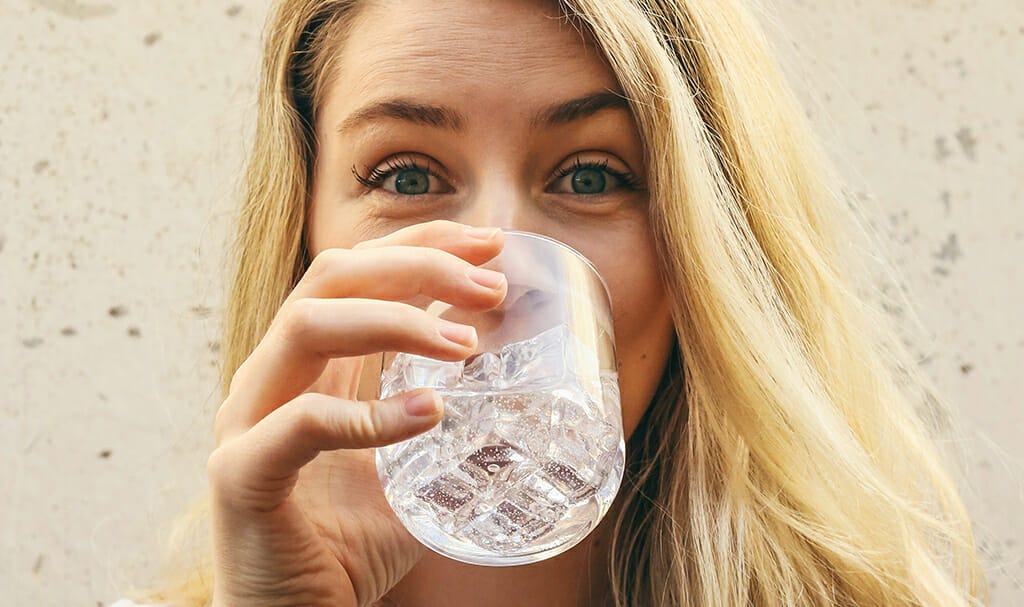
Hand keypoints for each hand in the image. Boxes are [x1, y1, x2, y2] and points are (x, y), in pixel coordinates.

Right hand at [207, 221, 506, 606]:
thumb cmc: (347, 540)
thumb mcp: (406, 464)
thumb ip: (437, 417)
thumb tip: (515, 387)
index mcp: (306, 363)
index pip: (356, 271)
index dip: (420, 243)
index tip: (489, 243)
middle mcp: (271, 375)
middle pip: (332, 278)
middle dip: (417, 266)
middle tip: (490, 286)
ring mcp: (247, 420)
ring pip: (307, 326)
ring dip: (396, 322)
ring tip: (467, 345)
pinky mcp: (242, 475)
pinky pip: (301, 424)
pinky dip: (367, 414)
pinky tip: (428, 413)